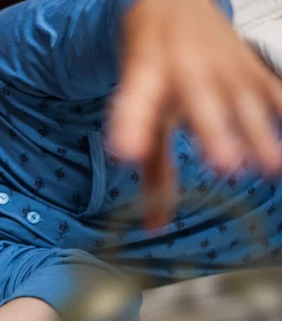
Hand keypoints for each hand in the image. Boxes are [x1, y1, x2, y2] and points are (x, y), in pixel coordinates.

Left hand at [109, 0, 281, 226]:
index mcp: (149, 74)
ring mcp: (225, 66)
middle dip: (213, 132)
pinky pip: (278, 91)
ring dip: (259, 130)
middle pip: (201, 101)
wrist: (173, 3)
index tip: (127, 151)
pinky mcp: (254, 69)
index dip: (131, 124)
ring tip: (271, 167)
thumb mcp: (141, 105)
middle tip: (224, 166)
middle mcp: (188, 68)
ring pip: (245, 97)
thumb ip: (150, 164)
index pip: (137, 98)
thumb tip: (154, 225)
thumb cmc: (153, 63)